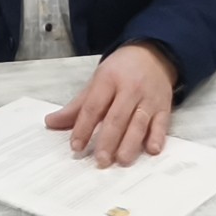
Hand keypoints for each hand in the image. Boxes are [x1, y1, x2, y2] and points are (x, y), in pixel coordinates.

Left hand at [45, 43, 175, 167]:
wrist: (153, 54)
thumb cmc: (120, 72)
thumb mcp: (96, 82)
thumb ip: (76, 106)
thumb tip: (50, 123)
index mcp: (108, 80)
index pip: (93, 106)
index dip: (83, 127)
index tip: (76, 146)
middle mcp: (130, 88)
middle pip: (117, 117)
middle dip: (108, 140)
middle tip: (100, 160)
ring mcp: (149, 98)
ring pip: (139, 122)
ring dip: (131, 142)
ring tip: (122, 160)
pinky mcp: (165, 106)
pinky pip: (162, 122)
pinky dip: (158, 136)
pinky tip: (152, 150)